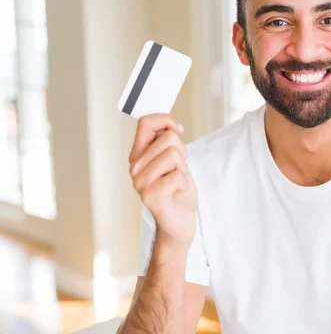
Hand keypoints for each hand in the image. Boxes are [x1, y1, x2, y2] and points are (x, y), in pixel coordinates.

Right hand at [129, 114, 196, 247]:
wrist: (180, 221)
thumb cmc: (177, 190)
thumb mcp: (173, 160)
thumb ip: (167, 142)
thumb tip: (170, 124)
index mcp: (137, 155)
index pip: (146, 122)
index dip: (166, 120)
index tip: (178, 129)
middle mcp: (134, 168)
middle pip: (168, 138)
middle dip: (182, 152)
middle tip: (177, 170)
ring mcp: (140, 182)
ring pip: (174, 154)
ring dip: (183, 169)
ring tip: (176, 182)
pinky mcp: (150, 196)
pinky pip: (178, 175)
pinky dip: (185, 184)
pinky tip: (177, 193)